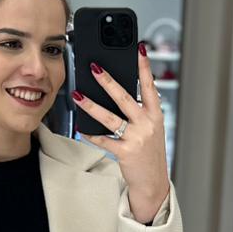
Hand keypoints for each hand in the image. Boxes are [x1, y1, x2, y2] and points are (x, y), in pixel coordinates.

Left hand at [72, 42, 170, 222]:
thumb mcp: (152, 129)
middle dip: (108, 81)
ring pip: (110, 118)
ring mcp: (136, 138)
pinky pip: (103, 140)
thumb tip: (118, 93)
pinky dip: (90, 134)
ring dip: (91, 106)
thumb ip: (140, 111)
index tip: (139, 49)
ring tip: (77, 95)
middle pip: (125, 98)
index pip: (150, 86)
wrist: (153, 182)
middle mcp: (147, 124)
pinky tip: (80, 127)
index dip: (144, 67)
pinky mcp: (125, 152)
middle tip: (94, 67)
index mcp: (155, 115)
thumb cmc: (149, 153)